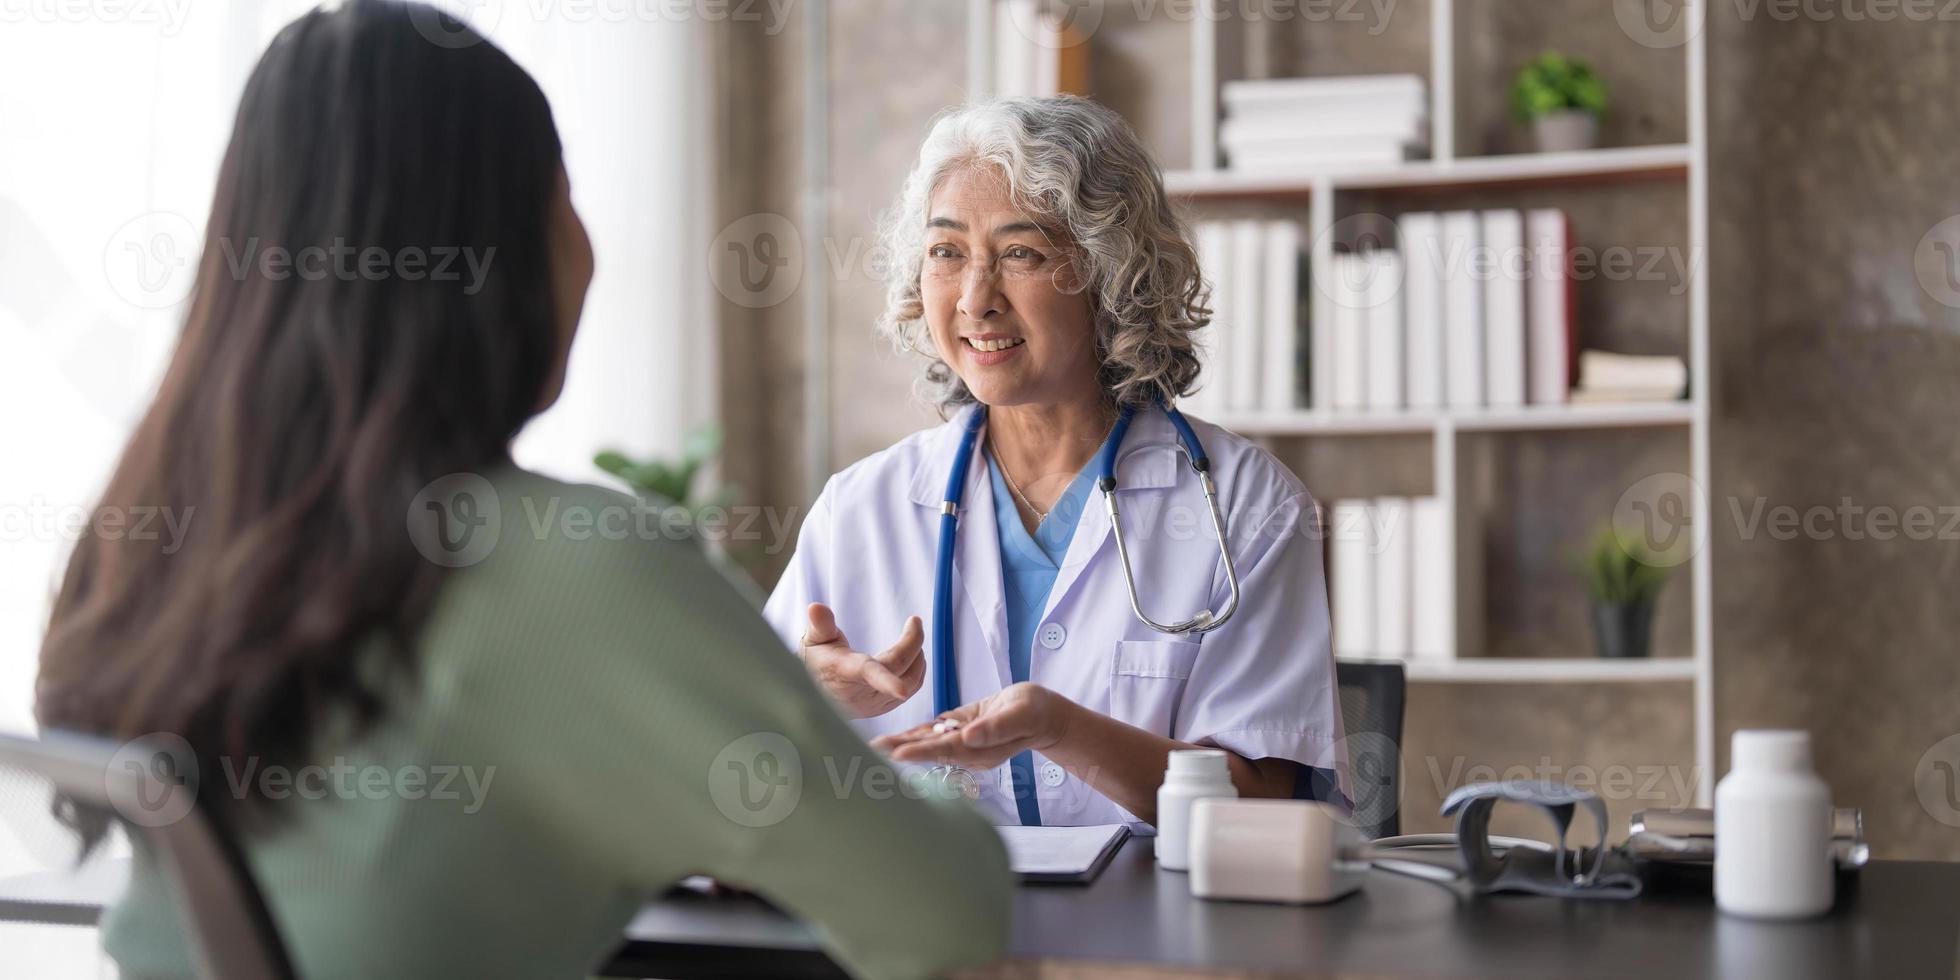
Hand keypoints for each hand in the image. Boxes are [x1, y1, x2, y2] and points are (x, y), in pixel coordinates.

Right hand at [799, 603, 924, 718]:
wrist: (811, 693)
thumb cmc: (814, 662)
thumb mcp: (814, 640)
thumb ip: (820, 624)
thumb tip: (815, 607)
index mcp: (844, 673)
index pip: (867, 675)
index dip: (886, 682)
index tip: (901, 690)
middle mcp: (860, 693)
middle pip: (898, 668)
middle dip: (912, 643)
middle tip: (915, 622)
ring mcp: (872, 704)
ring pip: (910, 682)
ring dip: (917, 658)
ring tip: (914, 637)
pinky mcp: (881, 709)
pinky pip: (910, 690)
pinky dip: (916, 671)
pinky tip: (912, 657)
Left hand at [871, 682, 1075, 770]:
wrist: (1043, 714)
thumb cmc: (1034, 712)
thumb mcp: (1020, 714)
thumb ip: (995, 728)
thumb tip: (969, 736)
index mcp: (981, 749)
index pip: (945, 750)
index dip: (920, 751)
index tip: (897, 753)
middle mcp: (968, 751)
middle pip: (929, 751)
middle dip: (900, 750)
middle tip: (870, 750)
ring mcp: (964, 743)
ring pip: (927, 743)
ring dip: (902, 744)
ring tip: (873, 745)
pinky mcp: (961, 732)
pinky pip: (935, 735)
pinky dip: (915, 736)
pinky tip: (895, 739)